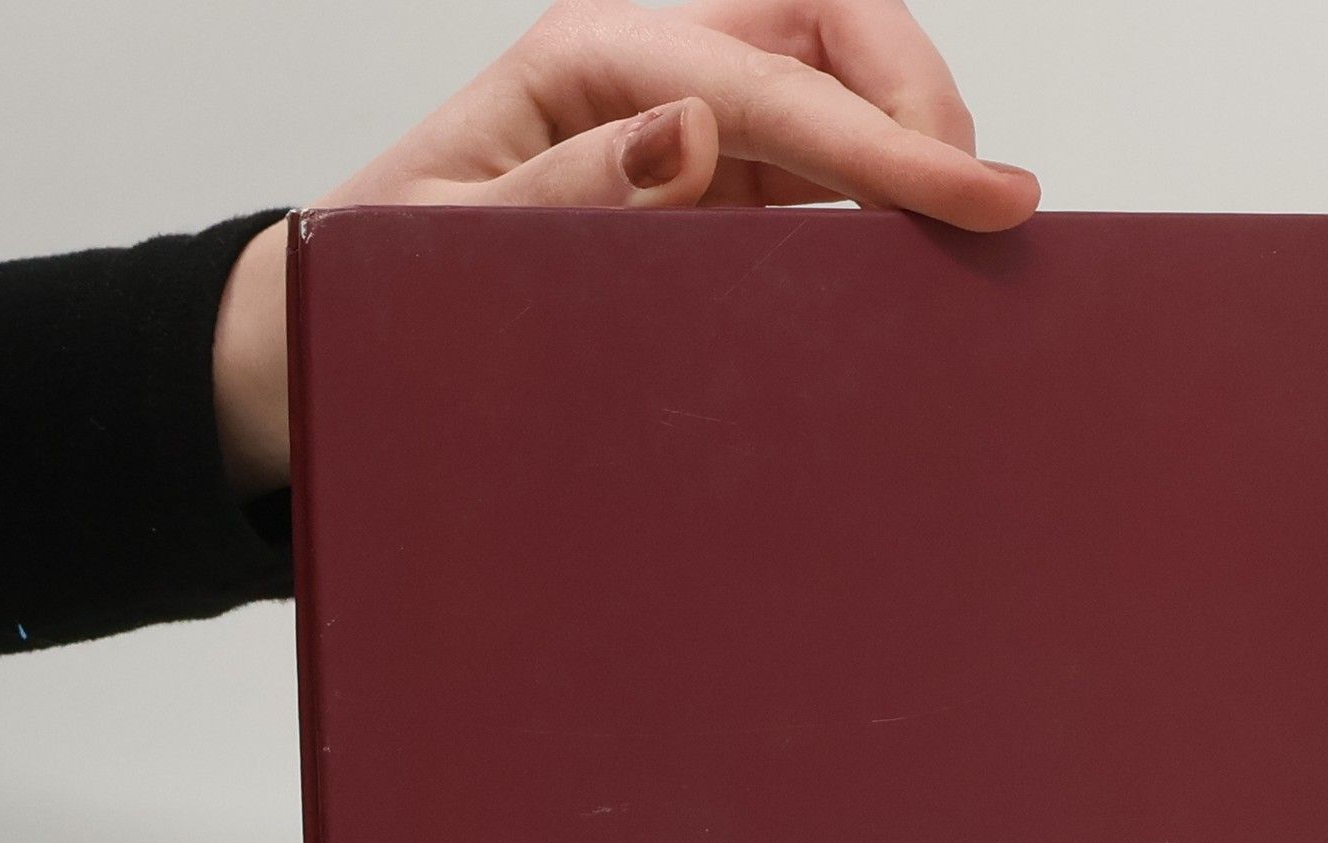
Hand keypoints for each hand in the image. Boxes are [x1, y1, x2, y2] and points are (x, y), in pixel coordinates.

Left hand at [213, 0, 1039, 497]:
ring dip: (908, 140)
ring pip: (837, 83)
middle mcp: (651, 75)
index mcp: (590, 65)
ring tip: (964, 223)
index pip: (774, 82)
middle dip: (915, 96)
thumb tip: (696, 130)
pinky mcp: (711, 188)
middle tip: (977, 201)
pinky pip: (818, 165)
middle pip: (825, 26)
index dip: (889, 140)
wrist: (345, 327)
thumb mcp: (450, 244)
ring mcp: (688, 129)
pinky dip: (878, 195)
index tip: (983, 196)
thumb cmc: (384, 284)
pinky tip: (911, 248)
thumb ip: (568, 189)